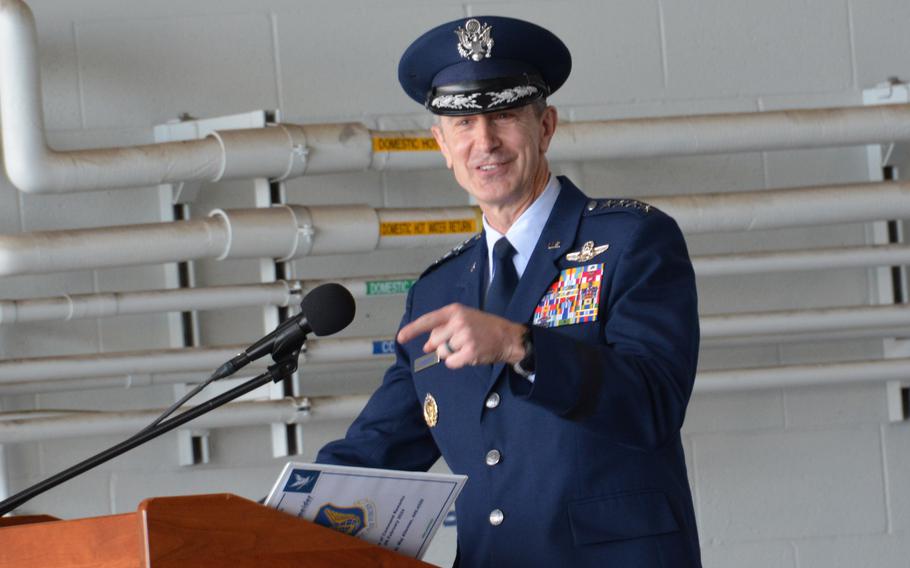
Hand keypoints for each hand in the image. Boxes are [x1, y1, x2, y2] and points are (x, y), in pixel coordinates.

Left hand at [397, 303, 526, 368]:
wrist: (508, 337)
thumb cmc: (484, 328)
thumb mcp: (463, 321)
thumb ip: (443, 330)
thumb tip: (426, 346)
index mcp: (454, 311)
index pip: (428, 320)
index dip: (412, 330)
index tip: (400, 338)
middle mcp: (458, 322)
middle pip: (434, 340)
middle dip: (442, 345)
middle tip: (459, 342)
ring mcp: (464, 337)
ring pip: (442, 353)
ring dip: (451, 354)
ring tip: (467, 347)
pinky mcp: (470, 352)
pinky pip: (450, 362)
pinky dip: (456, 362)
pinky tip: (468, 356)